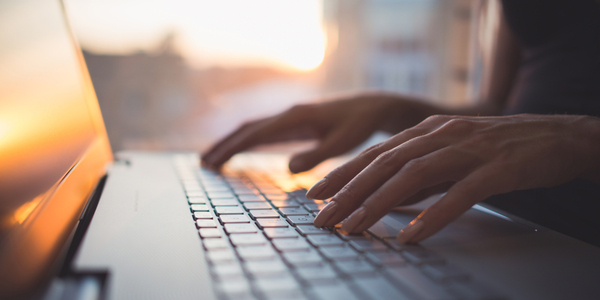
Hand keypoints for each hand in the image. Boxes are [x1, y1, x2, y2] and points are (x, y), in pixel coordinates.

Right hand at [202, 92, 433, 172]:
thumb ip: (317, 155)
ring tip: (213, 159)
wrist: (372, 107)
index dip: (232, 148)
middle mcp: (288, 114)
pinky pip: (264, 132)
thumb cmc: (360, 125)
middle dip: (224, 145)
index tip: (213, 161)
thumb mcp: (343, 143)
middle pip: (247, 128)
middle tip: (203, 163)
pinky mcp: (295, 123)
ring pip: (253, 129)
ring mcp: (290, 117)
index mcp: (296, 117)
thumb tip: (288, 168)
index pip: (255, 133)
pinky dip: (247, 142)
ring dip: (232, 143)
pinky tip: (241, 151)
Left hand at [309, 114, 599, 242]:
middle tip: (323, 218)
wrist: (556, 135)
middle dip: (349, 192)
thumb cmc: (499, 147)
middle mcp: (441, 135)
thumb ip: (421, 173)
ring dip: (379, 204)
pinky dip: (434, 214)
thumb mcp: (451, 154)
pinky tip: (413, 235)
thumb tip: (387, 199)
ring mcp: (468, 149)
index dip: (343, 173)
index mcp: (427, 131)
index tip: (316, 195)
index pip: (375, 153)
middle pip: (385, 164)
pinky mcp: (496, 168)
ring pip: (413, 176)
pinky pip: (460, 193)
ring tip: (354, 228)